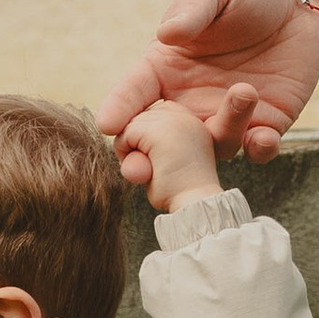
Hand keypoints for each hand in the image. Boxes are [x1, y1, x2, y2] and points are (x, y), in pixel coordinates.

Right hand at [99, 0, 318, 183]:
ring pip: (214, 146)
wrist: (296, 1)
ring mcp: (226, 117)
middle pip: (161, 142)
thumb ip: (191, 9)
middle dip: (146, 159)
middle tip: (139, 170)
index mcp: (165, 68)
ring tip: (243, 93)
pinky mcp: (265, 123)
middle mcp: (190, 101)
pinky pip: (257, 149)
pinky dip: (259, 150)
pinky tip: (264, 137)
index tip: (107, 125)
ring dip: (223, 134)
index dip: (119, 108)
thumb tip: (166, 33)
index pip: (133, 93)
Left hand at [119, 96, 227, 211]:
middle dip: (139, 145)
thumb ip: (154, 141)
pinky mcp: (156, 129)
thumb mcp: (171, 157)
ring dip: (132, 151)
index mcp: (191, 120)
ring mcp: (171, 119)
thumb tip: (124, 133)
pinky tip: (146, 169)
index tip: (165, 162)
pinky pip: (124, 135)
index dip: (148, 141)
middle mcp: (183, 114)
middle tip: (159, 168)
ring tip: (154, 170)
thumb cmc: (181, 189)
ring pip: (129, 126)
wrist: (194, 203)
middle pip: (139, 119)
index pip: (152, 117)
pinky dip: (125, 154)